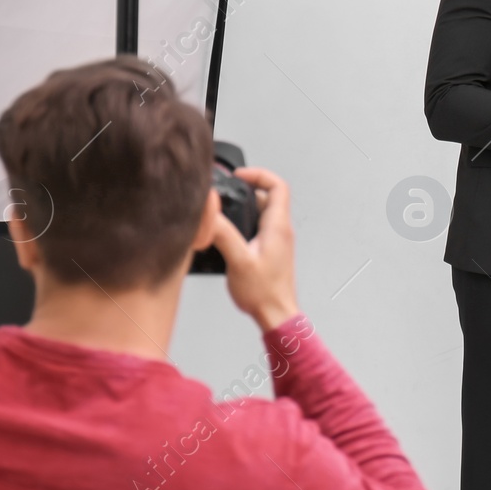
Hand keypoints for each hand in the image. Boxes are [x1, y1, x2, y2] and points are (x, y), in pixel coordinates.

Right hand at [210, 166, 300, 330]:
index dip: (259, 174)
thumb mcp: (238, 260)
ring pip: (262, 213)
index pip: (278, 186)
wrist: (276, 315)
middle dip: (246, 190)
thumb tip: (209, 213)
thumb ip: (223, 234)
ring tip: (223, 213)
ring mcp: (277, 241)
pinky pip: (259, 228)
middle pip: (268, 196)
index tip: (238, 176)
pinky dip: (244, 223)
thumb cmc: (264, 293)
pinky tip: (227, 234)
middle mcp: (281, 230)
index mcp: (277, 226)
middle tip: (226, 193)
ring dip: (244, 208)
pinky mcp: (270, 251)